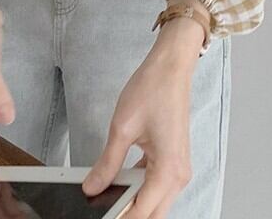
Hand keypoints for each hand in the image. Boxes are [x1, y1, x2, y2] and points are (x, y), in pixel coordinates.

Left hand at [82, 17, 204, 218]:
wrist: (171, 67)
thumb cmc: (153, 90)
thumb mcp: (122, 128)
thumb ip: (107, 164)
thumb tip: (93, 187)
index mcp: (168, 171)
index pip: (141, 212)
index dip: (118, 217)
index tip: (101, 215)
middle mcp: (178, 175)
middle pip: (151, 213)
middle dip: (127, 214)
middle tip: (103, 209)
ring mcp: (178, 168)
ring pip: (155, 202)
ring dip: (133, 203)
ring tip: (107, 198)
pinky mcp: (173, 160)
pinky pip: (156, 185)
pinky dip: (139, 189)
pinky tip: (120, 182)